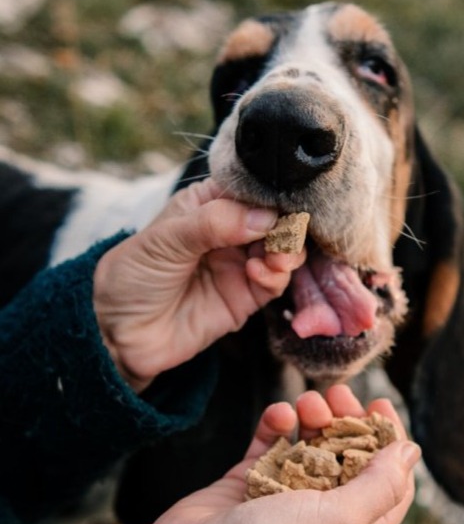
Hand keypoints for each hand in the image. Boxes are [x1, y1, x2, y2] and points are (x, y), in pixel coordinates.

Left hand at [93, 178, 304, 392]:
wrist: (118, 335)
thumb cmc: (132, 276)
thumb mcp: (164, 240)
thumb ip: (213, 223)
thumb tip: (264, 215)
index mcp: (207, 205)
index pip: (249, 188)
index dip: (269, 192)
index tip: (282, 199)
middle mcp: (229, 231)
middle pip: (275, 217)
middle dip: (285, 222)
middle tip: (283, 232)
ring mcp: (240, 263)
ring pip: (283, 248)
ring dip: (286, 248)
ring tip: (274, 255)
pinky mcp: (247, 296)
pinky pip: (276, 280)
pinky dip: (276, 274)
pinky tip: (258, 272)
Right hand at [149, 385, 420, 523]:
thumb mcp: (342, 519)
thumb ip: (381, 484)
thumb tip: (412, 451)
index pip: (388, 482)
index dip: (390, 442)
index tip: (380, 405)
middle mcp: (324, 513)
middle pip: (348, 455)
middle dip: (347, 420)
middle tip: (339, 395)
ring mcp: (286, 494)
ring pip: (311, 443)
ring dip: (312, 417)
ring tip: (307, 405)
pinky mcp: (252, 479)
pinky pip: (272, 442)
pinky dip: (276, 424)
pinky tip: (277, 416)